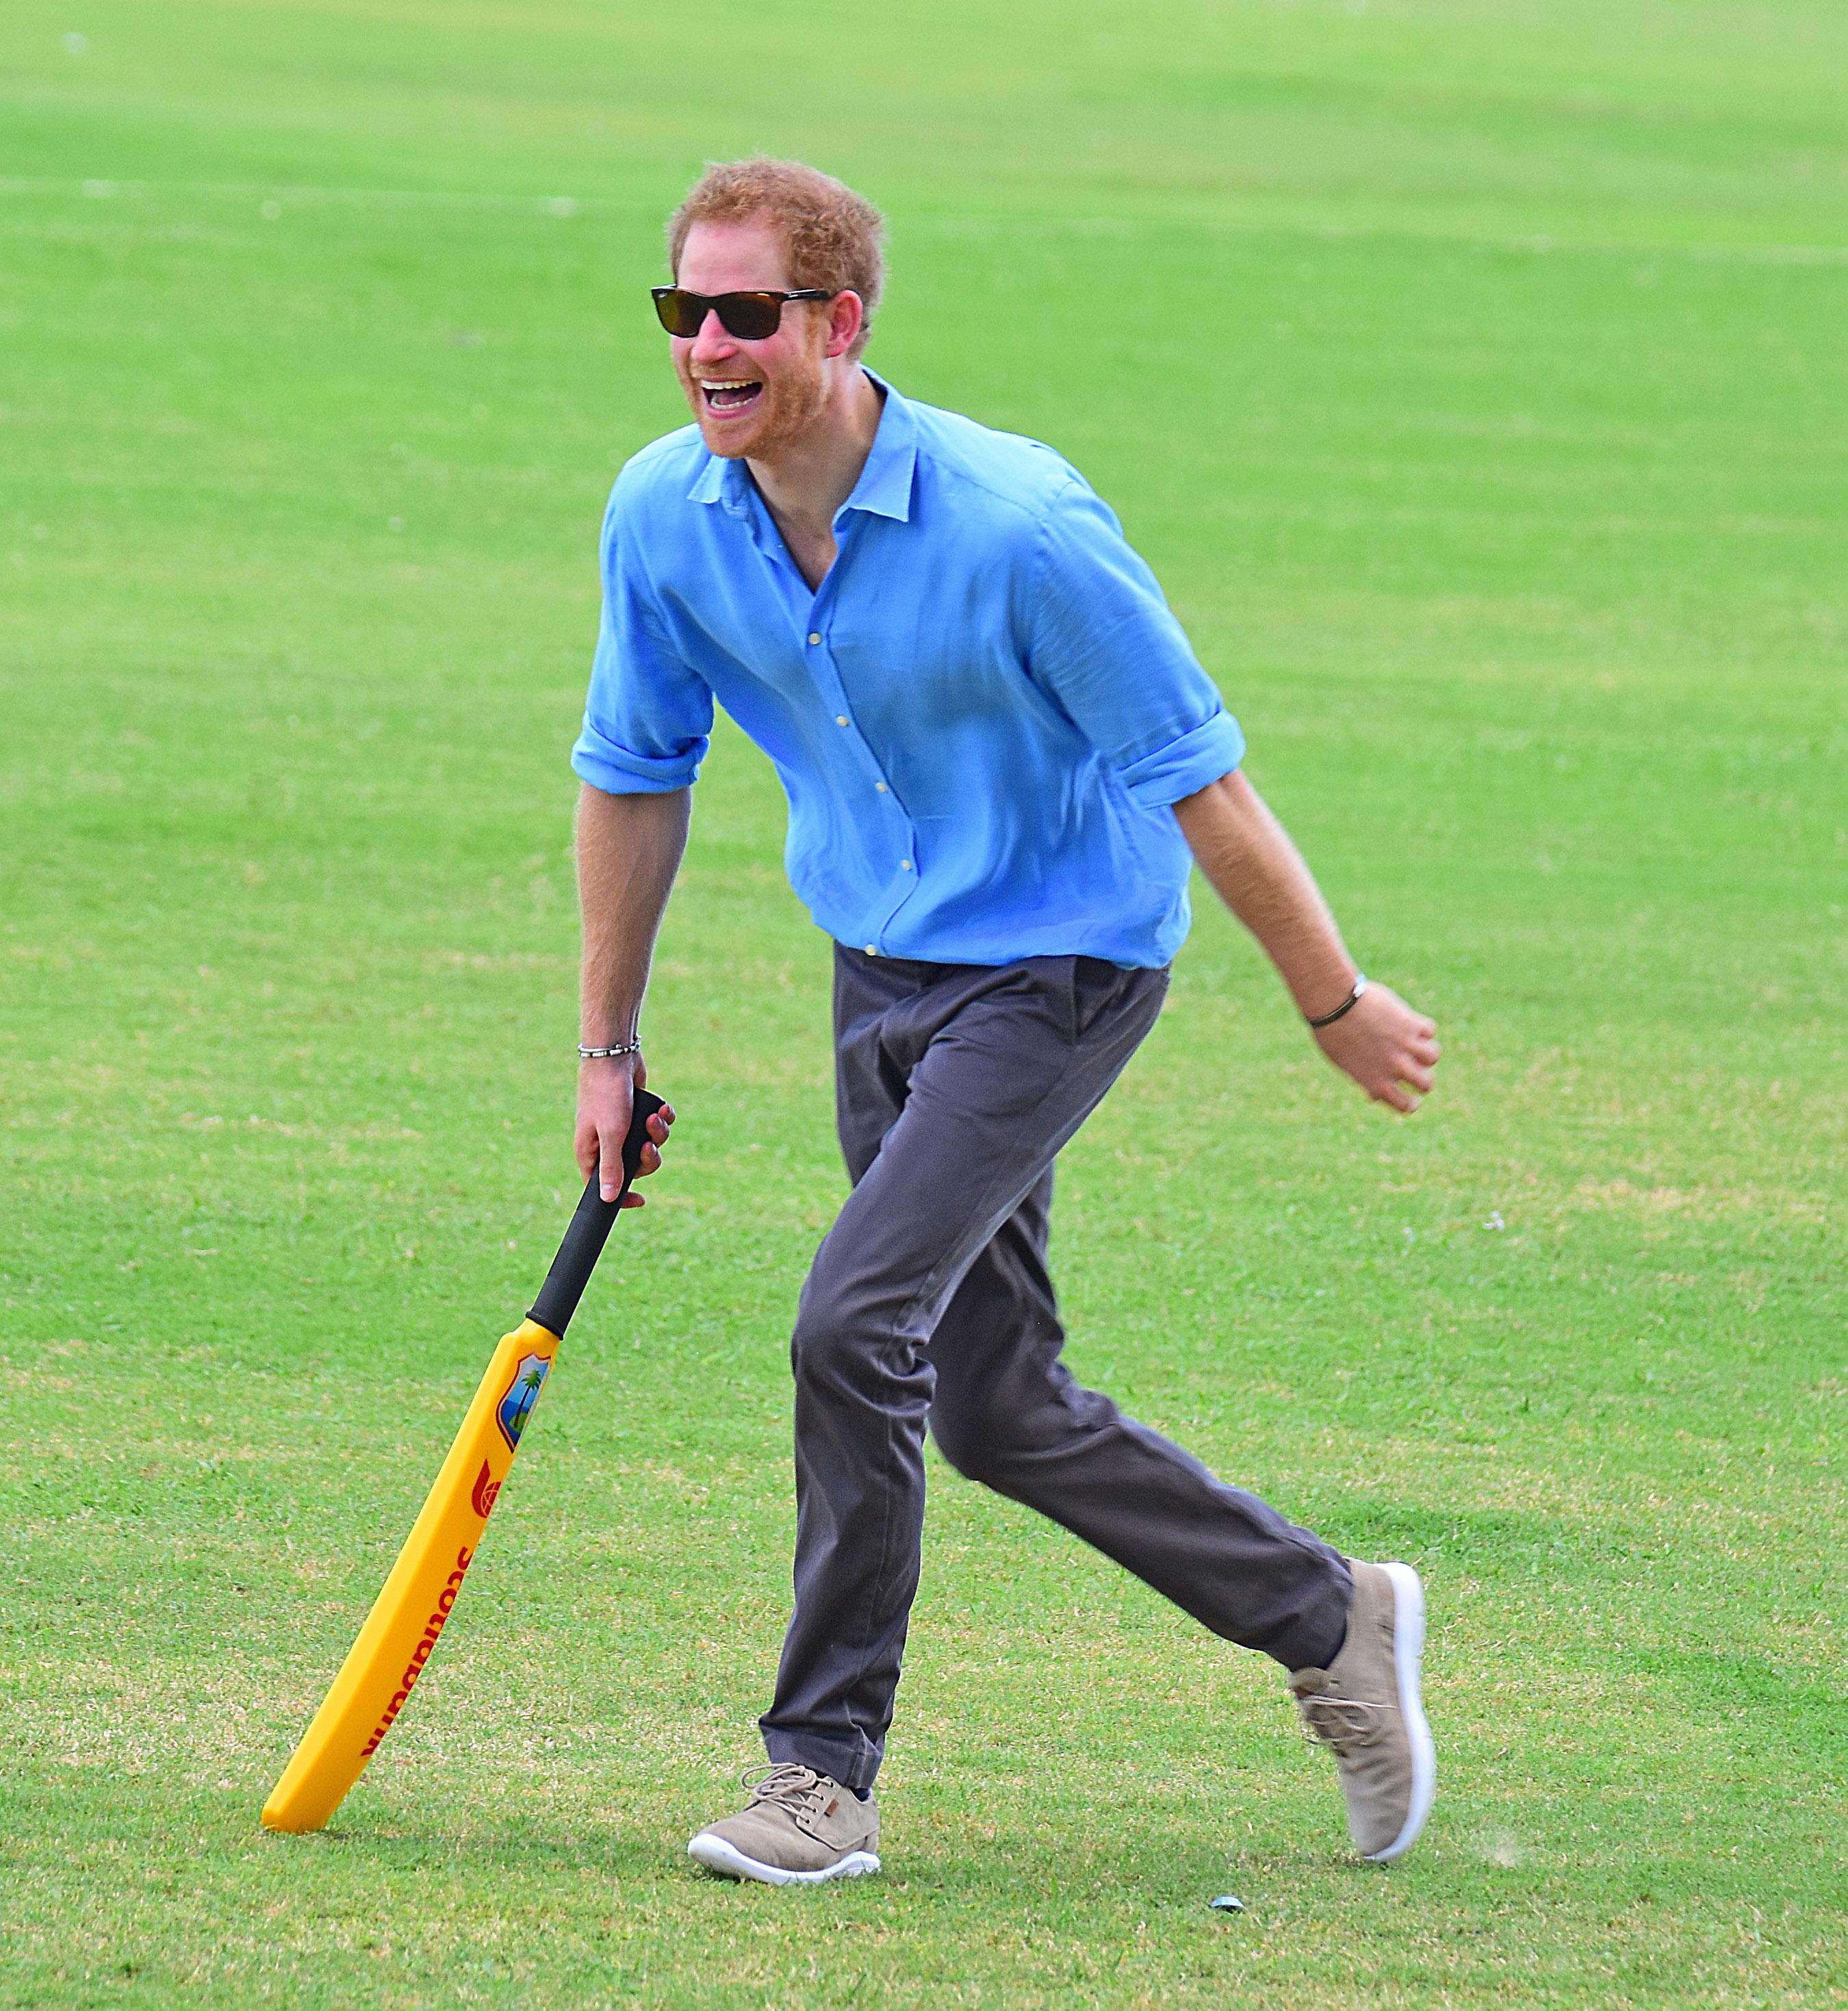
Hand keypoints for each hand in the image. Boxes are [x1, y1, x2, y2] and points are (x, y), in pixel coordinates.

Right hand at [574, 1054, 674, 1203]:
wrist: (614, 1055)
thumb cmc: (606, 1094)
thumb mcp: (611, 1134)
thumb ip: (612, 1167)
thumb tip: (609, 1199)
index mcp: (591, 1152)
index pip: (603, 1186)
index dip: (622, 1196)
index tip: (641, 1200)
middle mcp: (606, 1142)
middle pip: (636, 1167)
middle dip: (649, 1157)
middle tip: (649, 1144)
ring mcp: (624, 1127)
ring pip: (650, 1144)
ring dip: (659, 1133)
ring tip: (655, 1116)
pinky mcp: (639, 1111)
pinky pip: (658, 1125)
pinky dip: (664, 1118)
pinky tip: (662, 1106)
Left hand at [1311, 984, 1439, 1113]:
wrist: (1334, 1006)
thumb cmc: (1332, 1035)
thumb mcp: (1345, 1065)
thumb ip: (1364, 1081)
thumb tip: (1375, 1096)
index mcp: (1377, 1084)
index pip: (1405, 1105)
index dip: (1411, 1104)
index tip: (1413, 1099)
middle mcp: (1396, 1068)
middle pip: (1426, 1083)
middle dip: (1423, 1078)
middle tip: (1417, 1071)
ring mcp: (1405, 1047)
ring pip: (1433, 1056)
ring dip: (1426, 1052)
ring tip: (1417, 1046)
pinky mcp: (1411, 1024)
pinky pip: (1429, 1030)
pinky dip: (1422, 1027)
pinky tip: (1410, 1024)